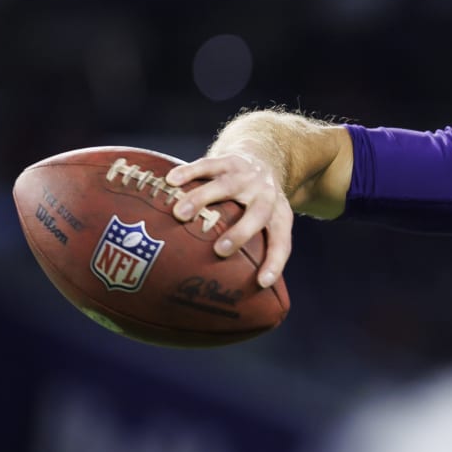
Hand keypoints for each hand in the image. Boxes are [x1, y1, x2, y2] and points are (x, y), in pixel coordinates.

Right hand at [164, 145, 292, 287]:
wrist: (263, 157)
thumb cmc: (257, 205)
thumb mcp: (267, 223)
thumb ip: (252, 251)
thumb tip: (228, 294)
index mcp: (279, 215)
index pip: (282, 242)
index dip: (275, 262)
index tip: (262, 282)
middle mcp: (266, 195)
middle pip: (259, 214)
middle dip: (241, 232)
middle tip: (220, 250)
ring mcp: (247, 176)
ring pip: (226, 186)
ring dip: (202, 199)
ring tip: (179, 215)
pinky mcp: (228, 160)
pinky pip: (208, 164)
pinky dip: (189, 172)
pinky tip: (170, 181)